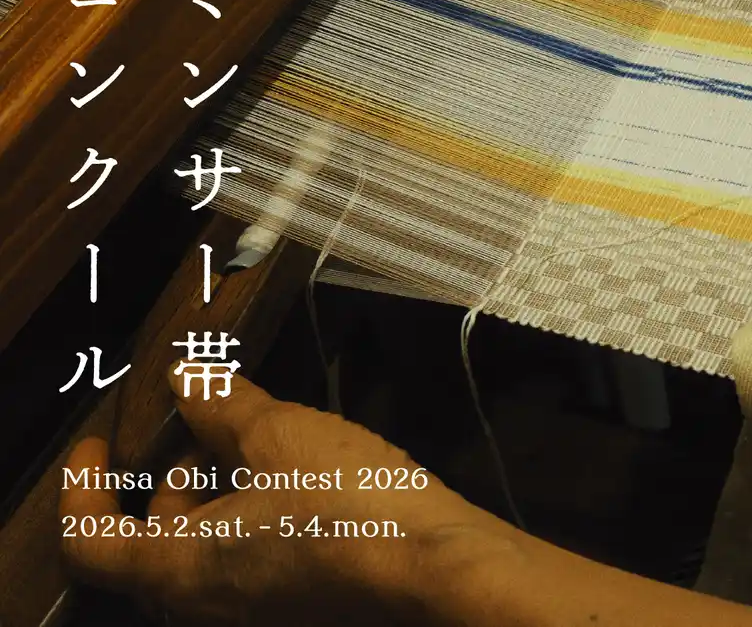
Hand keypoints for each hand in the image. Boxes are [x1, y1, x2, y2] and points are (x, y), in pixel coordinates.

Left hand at [60, 367, 508, 624]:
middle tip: (210, 433)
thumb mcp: (281, 435)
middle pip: (151, 547)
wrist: (436, 566)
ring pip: (203, 558)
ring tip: (267, 451)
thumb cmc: (353, 507)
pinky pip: (248, 570)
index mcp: (180, 570)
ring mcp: (252, 618)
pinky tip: (301, 484)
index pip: (88, 543)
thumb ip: (223, 405)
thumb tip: (190, 381)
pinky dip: (252, 525)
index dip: (83, 489)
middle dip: (171, 483)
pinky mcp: (295, 614)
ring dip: (217, 501)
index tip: (97, 448)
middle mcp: (205, 609)